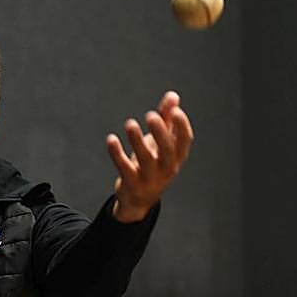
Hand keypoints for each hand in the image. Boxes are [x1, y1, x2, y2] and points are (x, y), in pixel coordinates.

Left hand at [106, 90, 193, 221]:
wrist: (139, 200)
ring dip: (137, 140)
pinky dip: (117, 154)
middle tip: (151, 115)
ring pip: (145, 160)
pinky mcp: (131, 184)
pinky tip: (111, 139)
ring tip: (130, 124)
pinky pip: (124, 168)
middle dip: (161, 133)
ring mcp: (149, 178)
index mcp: (177, 158)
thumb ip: (166, 120)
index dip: (182, 126)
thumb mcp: (161, 144)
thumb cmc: (152, 165)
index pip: (185, 142)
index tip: (175, 110)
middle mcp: (166, 169)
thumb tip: (173, 96)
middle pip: (168, 151)